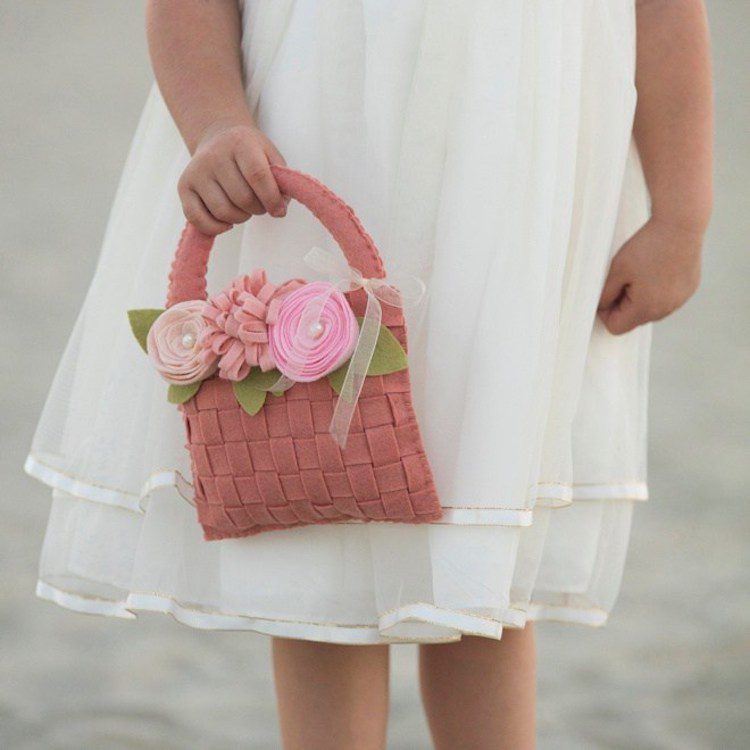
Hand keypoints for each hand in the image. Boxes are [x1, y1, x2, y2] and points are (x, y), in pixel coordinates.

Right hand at [177, 122, 287, 235]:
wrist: (218, 138)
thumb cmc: (249, 152)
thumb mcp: (269, 154)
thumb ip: (280, 179)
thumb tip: (280, 207)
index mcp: (240, 143)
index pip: (258, 176)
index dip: (272, 199)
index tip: (279, 212)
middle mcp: (214, 155)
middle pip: (242, 198)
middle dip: (257, 209)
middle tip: (259, 205)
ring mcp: (196, 171)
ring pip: (223, 212)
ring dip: (240, 218)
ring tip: (244, 208)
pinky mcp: (184, 186)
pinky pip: (198, 219)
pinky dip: (216, 228)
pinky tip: (227, 222)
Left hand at [597, 217, 702, 334]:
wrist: (681, 225)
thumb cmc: (647, 246)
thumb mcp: (616, 271)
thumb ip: (605, 295)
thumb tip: (601, 308)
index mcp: (646, 308)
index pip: (616, 327)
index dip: (605, 312)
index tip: (605, 292)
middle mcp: (665, 310)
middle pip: (633, 320)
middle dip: (622, 304)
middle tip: (623, 277)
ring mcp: (679, 301)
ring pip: (649, 310)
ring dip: (640, 298)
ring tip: (641, 272)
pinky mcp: (688, 290)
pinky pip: (665, 299)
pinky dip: (656, 290)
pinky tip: (656, 269)